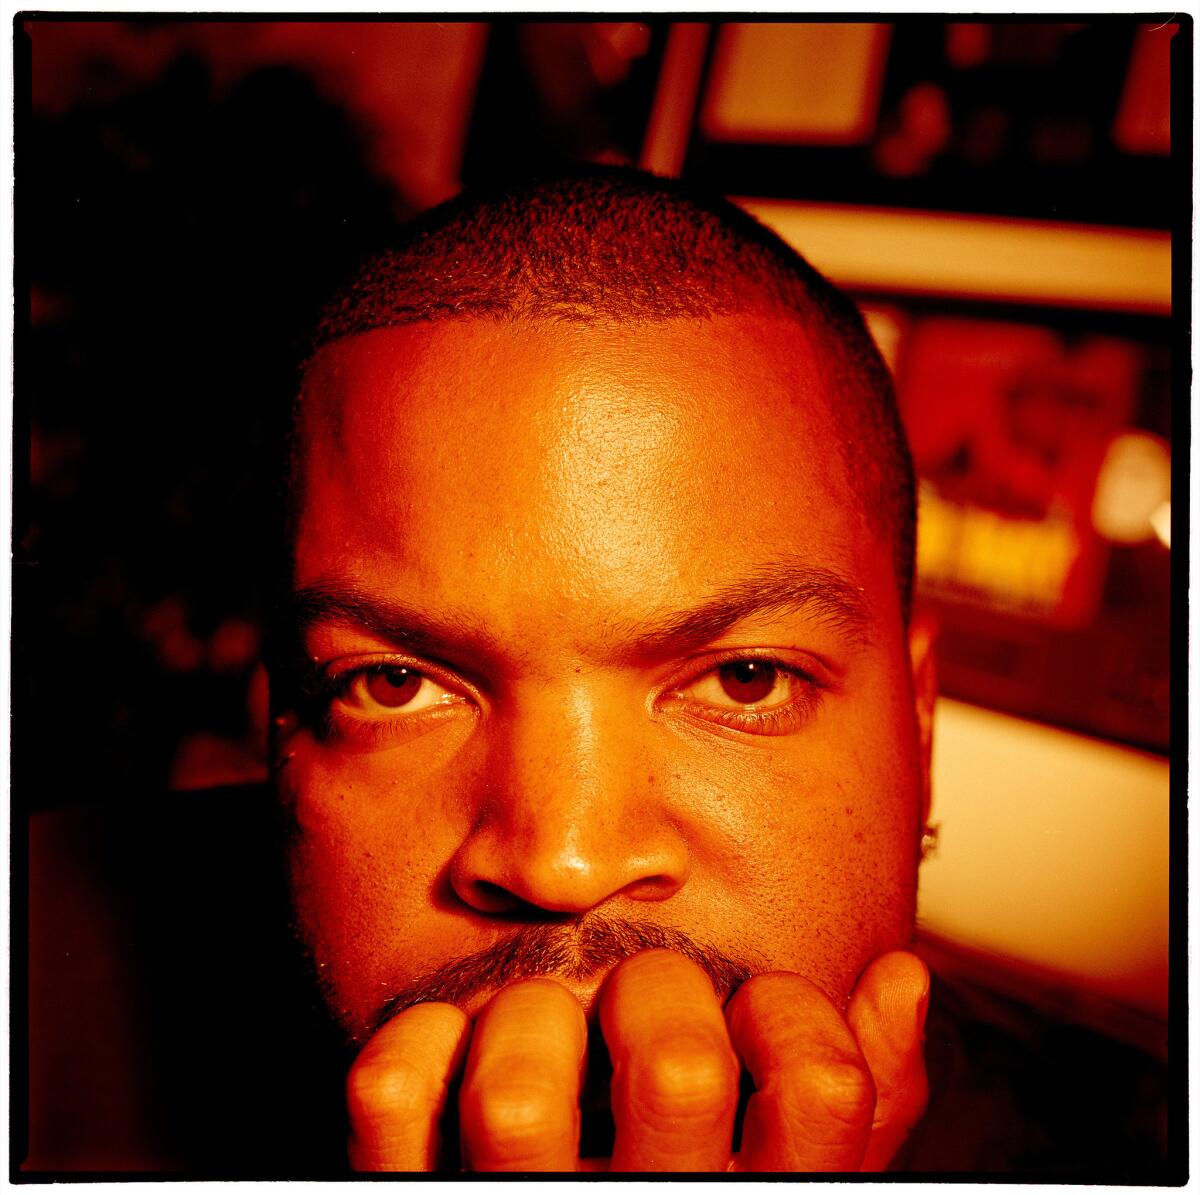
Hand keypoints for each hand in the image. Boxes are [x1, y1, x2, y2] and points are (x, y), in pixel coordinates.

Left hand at [345, 948, 929, 1171]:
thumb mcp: (796, 1194)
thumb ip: (860, 1104)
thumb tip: (898, 981)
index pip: (820, 1086)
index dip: (792, 1015)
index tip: (754, 1011)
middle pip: (673, 1067)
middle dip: (658, 989)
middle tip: (642, 998)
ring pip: (518, 1096)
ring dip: (530, 1020)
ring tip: (545, 1028)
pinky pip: (392, 1098)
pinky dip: (414, 1045)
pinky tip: (449, 1044)